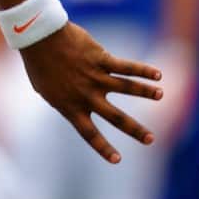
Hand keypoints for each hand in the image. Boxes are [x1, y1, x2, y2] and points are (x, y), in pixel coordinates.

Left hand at [19, 22, 162, 163]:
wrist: (38, 38)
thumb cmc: (38, 62)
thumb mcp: (44, 88)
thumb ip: (60, 99)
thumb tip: (67, 102)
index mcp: (70, 106)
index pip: (89, 133)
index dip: (103, 148)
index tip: (117, 160)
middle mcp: (86, 95)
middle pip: (115, 117)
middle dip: (135, 130)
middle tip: (151, 140)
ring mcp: (95, 77)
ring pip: (126, 88)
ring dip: (145, 92)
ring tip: (160, 96)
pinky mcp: (100, 59)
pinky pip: (126, 67)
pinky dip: (143, 71)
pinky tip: (157, 75)